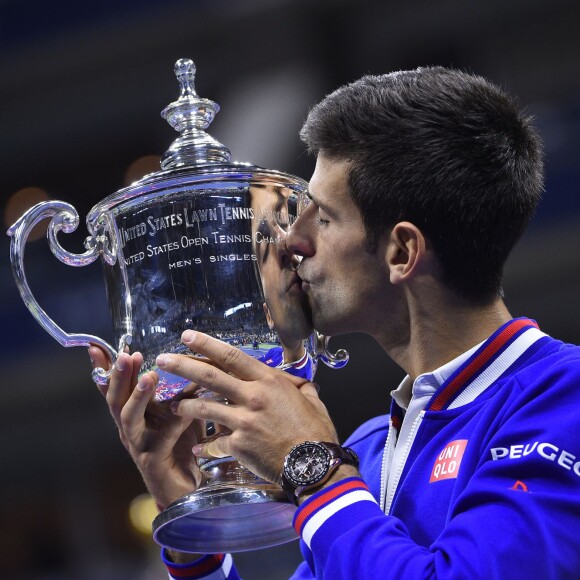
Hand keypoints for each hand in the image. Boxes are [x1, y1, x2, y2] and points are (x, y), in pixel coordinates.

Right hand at [89, 346, 202, 509]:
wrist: (186, 486)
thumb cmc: (181, 444)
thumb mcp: (177, 409)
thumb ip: (178, 387)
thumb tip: (188, 358)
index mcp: (133, 413)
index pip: (113, 387)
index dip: (104, 368)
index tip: (96, 347)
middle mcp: (130, 428)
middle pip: (116, 400)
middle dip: (119, 376)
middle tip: (126, 356)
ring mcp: (139, 445)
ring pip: (129, 419)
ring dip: (138, 396)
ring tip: (150, 376)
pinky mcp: (154, 461)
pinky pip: (163, 438)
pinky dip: (175, 421)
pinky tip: (186, 409)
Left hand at [159, 330, 338, 484]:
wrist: (315, 464)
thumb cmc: (315, 429)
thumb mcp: (309, 398)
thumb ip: (296, 385)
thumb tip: (294, 380)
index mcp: (268, 381)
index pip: (232, 356)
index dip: (207, 345)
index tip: (187, 336)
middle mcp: (253, 396)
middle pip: (210, 376)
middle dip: (182, 365)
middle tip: (161, 359)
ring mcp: (243, 421)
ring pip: (204, 408)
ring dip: (184, 406)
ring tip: (173, 406)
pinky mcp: (239, 445)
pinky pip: (215, 444)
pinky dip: (205, 446)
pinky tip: (198, 448)